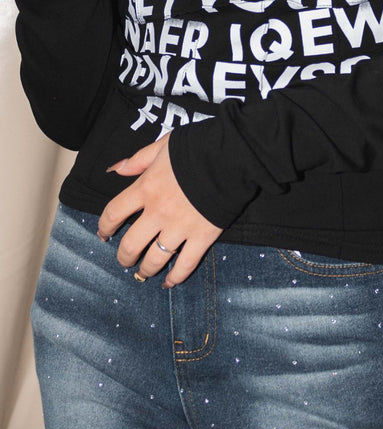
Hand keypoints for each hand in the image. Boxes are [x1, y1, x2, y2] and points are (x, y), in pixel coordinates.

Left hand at [98, 134, 222, 286]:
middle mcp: (158, 212)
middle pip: (131, 244)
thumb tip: (116, 169)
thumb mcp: (164, 145)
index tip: (104, 234)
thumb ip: (139, 159)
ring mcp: (180, 227)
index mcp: (146, 188)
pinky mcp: (202, 237)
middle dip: (124, 257)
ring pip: (155, 259)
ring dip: (146, 269)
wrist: (232, 155)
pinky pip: (186, 264)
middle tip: (125, 260)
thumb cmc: (198, 147)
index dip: (104, 227)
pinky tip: (170, 282)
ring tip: (144, 273)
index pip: (113, 213)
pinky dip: (176, 277)